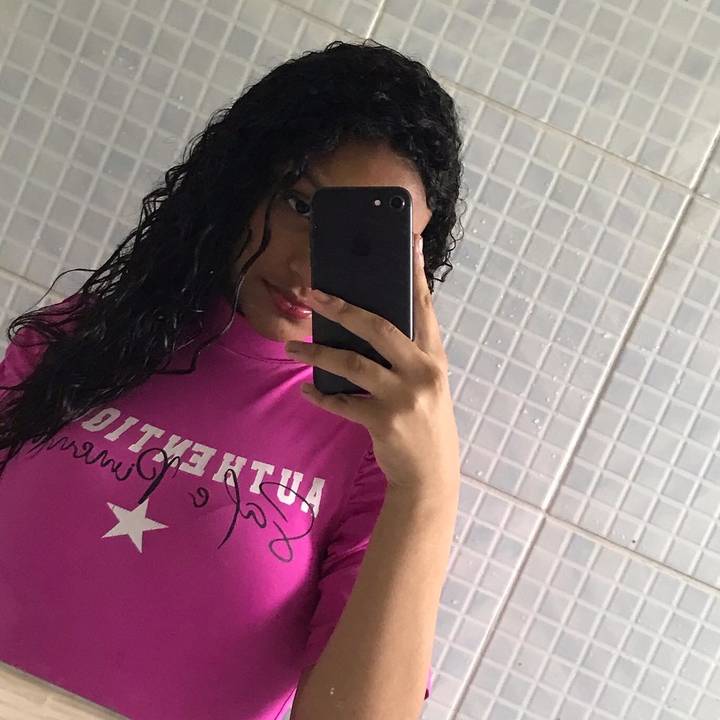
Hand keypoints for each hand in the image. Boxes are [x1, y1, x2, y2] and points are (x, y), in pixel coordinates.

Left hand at [284, 233, 459, 502]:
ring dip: (316, 352)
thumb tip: (367, 327)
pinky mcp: (383, 420)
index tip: (409, 243)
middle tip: (312, 294)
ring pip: (351, 363)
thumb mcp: (427, 384)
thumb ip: (407, 356)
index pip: (425, 308)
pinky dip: (321, 396)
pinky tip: (307, 391)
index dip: (416, 275)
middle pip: (377, 327)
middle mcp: (422, 372)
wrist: (430, 476)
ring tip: (291, 346)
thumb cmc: (426, 424)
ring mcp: (404, 396)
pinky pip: (342, 402)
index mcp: (435, 357)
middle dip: (341, 307)